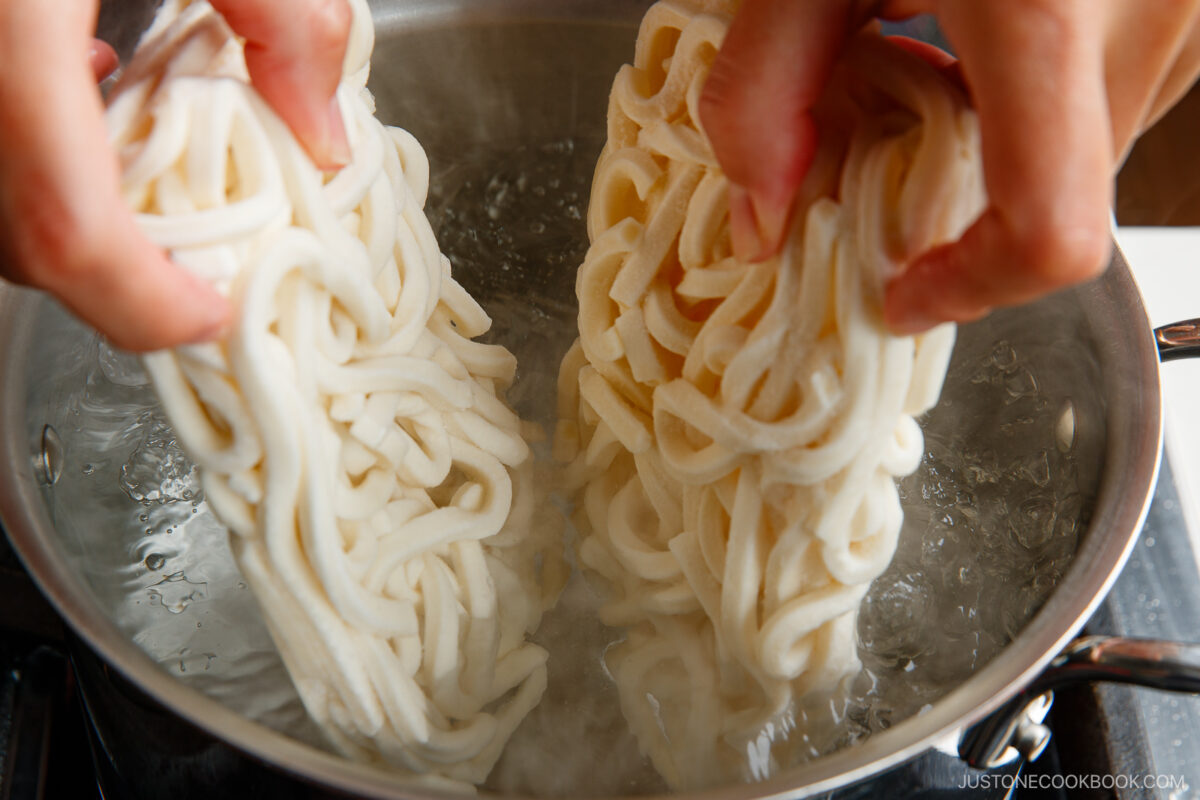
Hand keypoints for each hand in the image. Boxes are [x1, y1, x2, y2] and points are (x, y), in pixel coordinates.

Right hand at [0, 0, 350, 350]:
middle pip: (26, 243)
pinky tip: (91, 82)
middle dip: (123, 281)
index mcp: (17, 52)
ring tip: (165, 189)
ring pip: (2, 211)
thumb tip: (327, 138)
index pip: (71, 233)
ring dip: (86, 221)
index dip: (146, 305)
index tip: (216, 321)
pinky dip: (50, 160)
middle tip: (205, 275)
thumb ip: (278, 18)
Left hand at [699, 0, 1199, 332]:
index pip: (1050, 233)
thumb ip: (762, 92)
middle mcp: (1149, 20)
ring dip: (999, 142)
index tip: (897, 288)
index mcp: (1049, 17)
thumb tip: (760, 223)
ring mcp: (1192, 10)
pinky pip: (1116, 84)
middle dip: (957, 209)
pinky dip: (1041, 91)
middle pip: (1053, 197)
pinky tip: (990, 19)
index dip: (969, 291)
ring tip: (929, 59)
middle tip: (878, 153)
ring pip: (1087, 146)